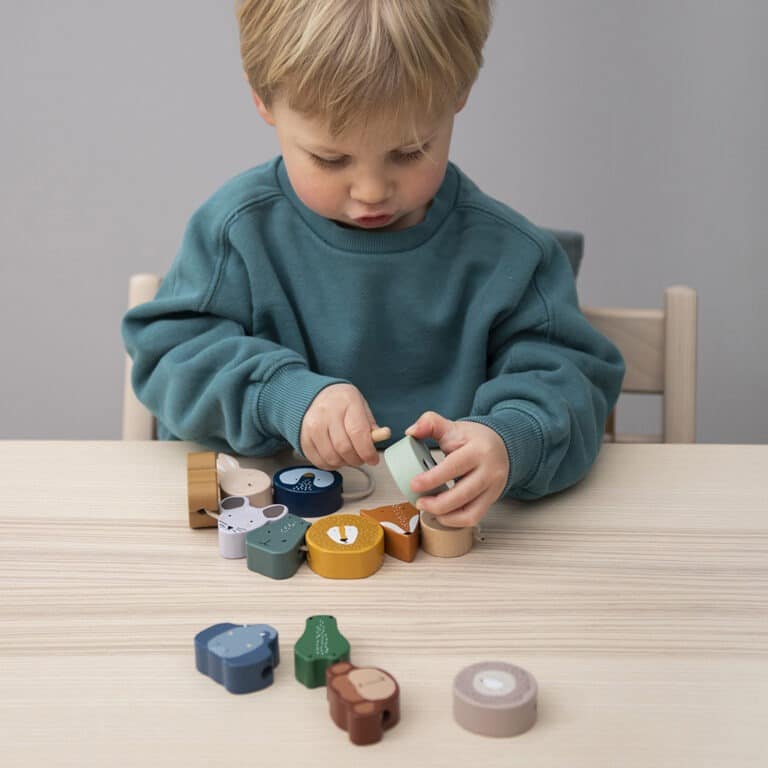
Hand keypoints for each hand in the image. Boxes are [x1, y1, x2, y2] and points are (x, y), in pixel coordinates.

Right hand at [300, 383, 380, 468]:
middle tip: (362, 458)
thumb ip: (370, 424)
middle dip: (357, 459)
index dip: (368, 451)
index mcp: (347, 403)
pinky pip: (319, 461)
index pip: (358, 433)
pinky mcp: (304, 438)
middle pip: (344, 448)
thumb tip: (381, 437)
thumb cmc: (341, 402)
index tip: (373, 458)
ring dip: (344, 463)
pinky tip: (336, 457)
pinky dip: (331, 465)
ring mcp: (313, 426)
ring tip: (349, 457)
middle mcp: (327, 414)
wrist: (314, 396)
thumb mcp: (360, 405)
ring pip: (331, 458)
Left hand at [406, 411, 508, 526]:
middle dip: (436, 503)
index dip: (432, 479)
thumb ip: (430, 424)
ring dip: (445, 515)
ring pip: (470, 512)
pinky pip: (474, 517)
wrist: (502, 446)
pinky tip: (441, 515)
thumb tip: (411, 431)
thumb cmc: (475, 439)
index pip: (454, 467)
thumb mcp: (453, 427)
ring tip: (428, 509)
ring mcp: (493, 488)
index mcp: (478, 450)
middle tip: (418, 501)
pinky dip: (455, 521)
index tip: (414, 485)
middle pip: (462, 494)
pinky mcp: (491, 500)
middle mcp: (489, 471)